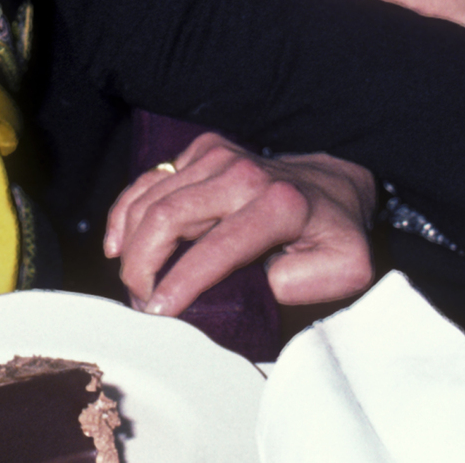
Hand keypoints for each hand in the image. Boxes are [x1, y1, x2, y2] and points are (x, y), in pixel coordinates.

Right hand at [103, 132, 376, 319]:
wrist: (333, 184)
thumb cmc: (335, 232)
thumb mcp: (346, 267)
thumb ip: (308, 282)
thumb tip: (262, 284)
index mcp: (278, 205)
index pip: (216, 248)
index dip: (180, 283)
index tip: (157, 313)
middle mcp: (242, 173)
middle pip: (168, 216)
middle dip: (142, 265)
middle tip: (140, 302)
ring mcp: (218, 156)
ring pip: (151, 199)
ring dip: (131, 244)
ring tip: (135, 283)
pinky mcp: (202, 150)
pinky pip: (149, 182)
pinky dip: (126, 212)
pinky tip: (118, 243)